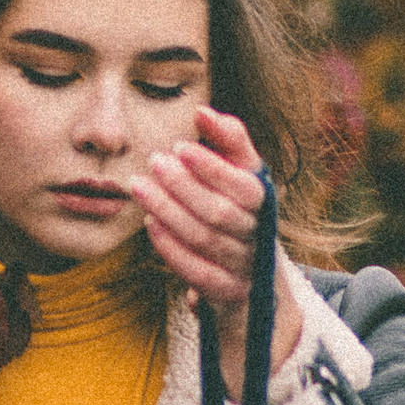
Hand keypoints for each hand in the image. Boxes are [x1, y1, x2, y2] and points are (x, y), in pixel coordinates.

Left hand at [129, 108, 302, 399]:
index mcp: (266, 203)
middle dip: (184, 186)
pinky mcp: (225, 293)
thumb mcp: (242, 175)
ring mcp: (243, 267)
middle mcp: (258, 236)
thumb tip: (203, 111)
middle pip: (221, 213)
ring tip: (139, 186)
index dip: (213, 167)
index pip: (245, 186)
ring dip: (168, 211)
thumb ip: (229, 141)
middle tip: (154, 161)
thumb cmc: (240, 213)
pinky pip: (197, 273)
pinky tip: (149, 223)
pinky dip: (171, 247)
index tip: (180, 146)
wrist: (255, 281)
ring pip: (205, 240)